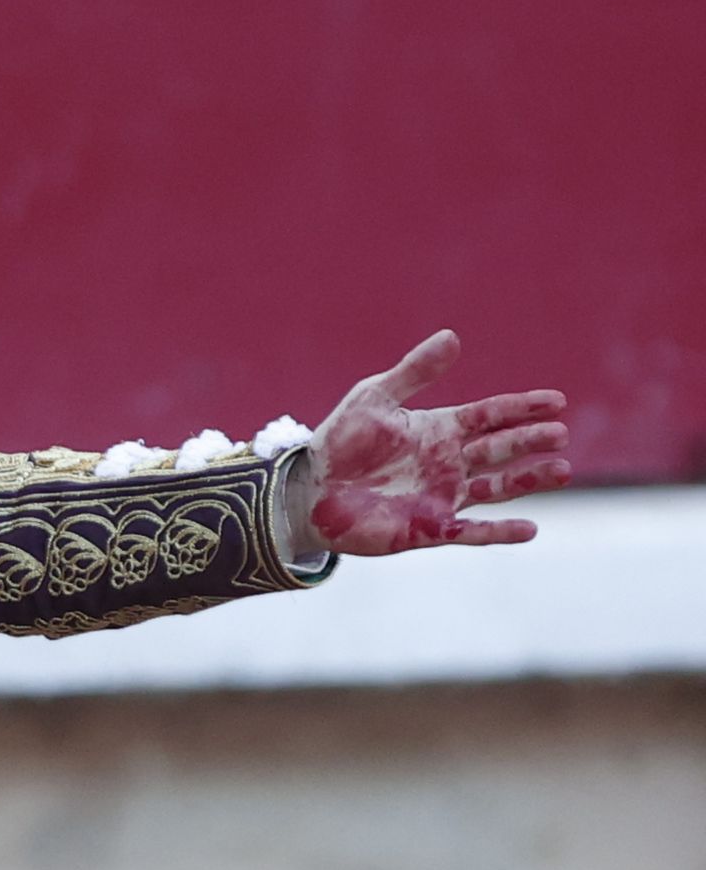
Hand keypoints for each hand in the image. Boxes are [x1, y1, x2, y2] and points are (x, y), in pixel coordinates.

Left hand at [301, 331, 570, 555]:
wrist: (306, 492)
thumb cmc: (338, 442)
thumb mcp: (373, 398)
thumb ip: (414, 372)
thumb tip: (452, 337)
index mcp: (440, 429)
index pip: (491, 416)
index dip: (522, 408)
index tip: (556, 401)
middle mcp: (448, 463)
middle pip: (500, 450)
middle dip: (530, 441)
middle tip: (559, 433)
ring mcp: (441, 496)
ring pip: (496, 489)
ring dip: (528, 480)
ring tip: (562, 470)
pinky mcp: (427, 529)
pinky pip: (470, 532)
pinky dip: (499, 532)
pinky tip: (530, 529)